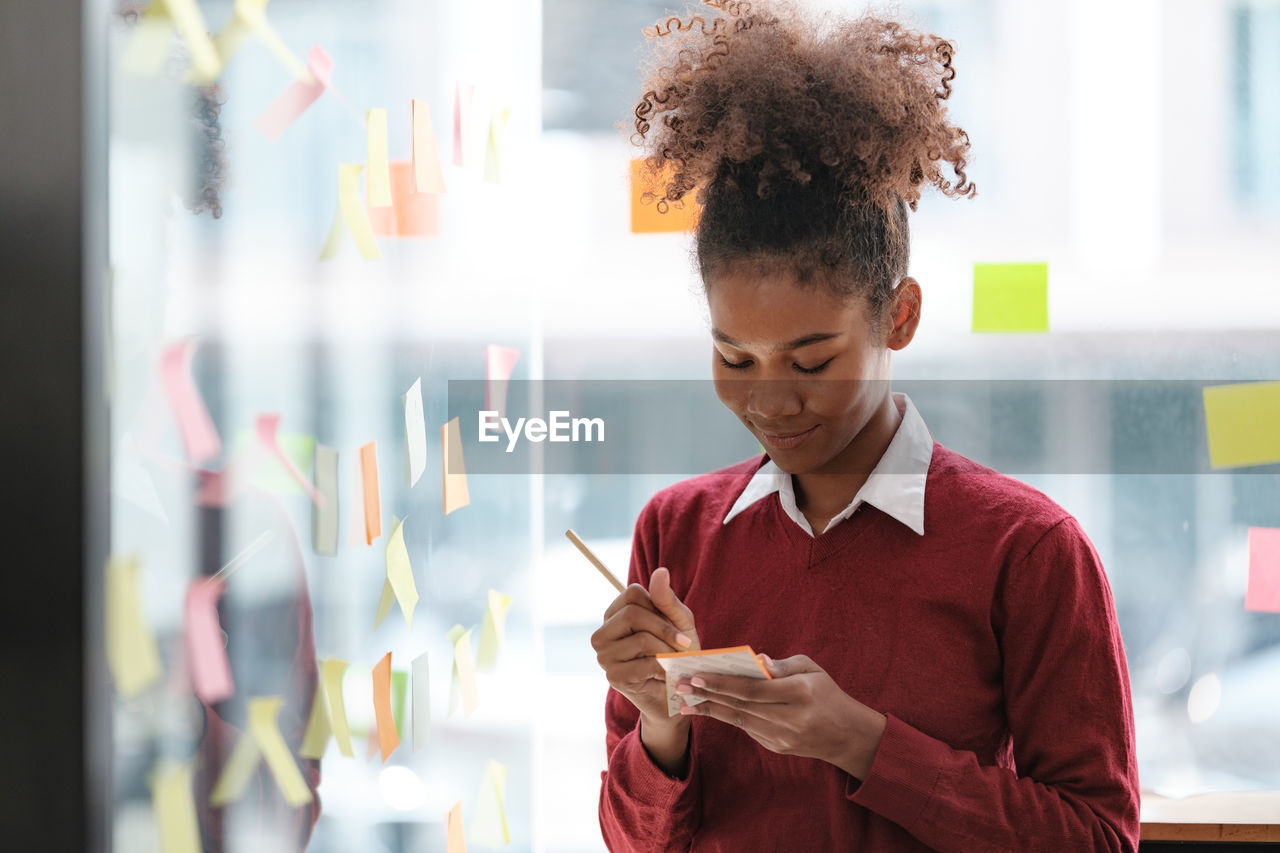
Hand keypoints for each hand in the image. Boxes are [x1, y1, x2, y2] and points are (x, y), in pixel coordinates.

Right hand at [590, 567, 700, 726]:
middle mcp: (603, 633)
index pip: (632, 593)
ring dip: (668, 651)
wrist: (678, 692)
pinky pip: (645, 663)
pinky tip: (668, 676)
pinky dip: (665, 669)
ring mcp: (604, 656)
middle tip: (685, 646)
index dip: (659, 606)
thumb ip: (667, 600)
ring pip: (641, 639)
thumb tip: (661, 571)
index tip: (678, 626)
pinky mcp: (614, 677)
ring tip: (675, 661)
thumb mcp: (678, 623)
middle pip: (633, 614)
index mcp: (616, 615)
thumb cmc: (678, 654)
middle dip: (665, 629)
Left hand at [675, 653, 886, 779]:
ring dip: (711, 709)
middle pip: (741, 705)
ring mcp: (784, 737)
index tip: (697, 675)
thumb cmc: (828, 694)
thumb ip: (783, 665)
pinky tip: (709, 709)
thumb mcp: (812, 669)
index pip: (753, 689)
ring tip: (686, 700)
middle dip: (708, 694)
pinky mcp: (778, 748)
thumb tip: (756, 661)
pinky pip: (748, 729)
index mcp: (800, 693)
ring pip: (739, 721)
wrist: (848, 736)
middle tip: (680, 685)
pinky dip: (727, 718)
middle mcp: (790, 718)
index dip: (723, 683)